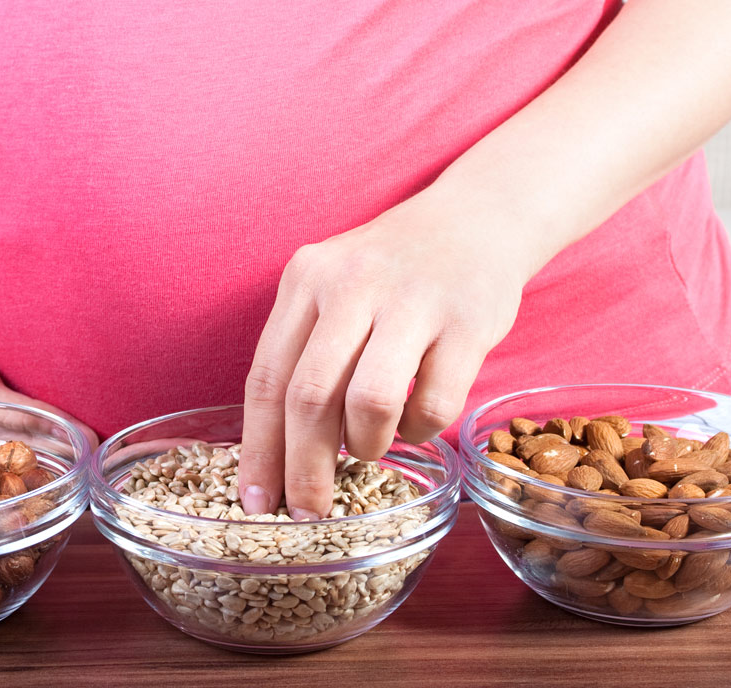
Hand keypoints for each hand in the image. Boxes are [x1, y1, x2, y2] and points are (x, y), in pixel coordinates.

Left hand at [239, 185, 531, 519]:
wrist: (477, 218)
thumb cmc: (392, 271)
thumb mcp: (334, 286)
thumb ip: (304, 350)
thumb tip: (277, 452)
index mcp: (307, 278)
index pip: (267, 377)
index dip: (258, 449)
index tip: (253, 499)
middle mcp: (352, 284)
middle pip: (310, 397)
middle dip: (305, 469)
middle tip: (309, 511)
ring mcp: (413, 301)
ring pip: (370, 404)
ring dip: (365, 446)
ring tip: (368, 449)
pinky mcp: (467, 322)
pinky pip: (434, 404)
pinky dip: (419, 430)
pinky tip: (414, 422)